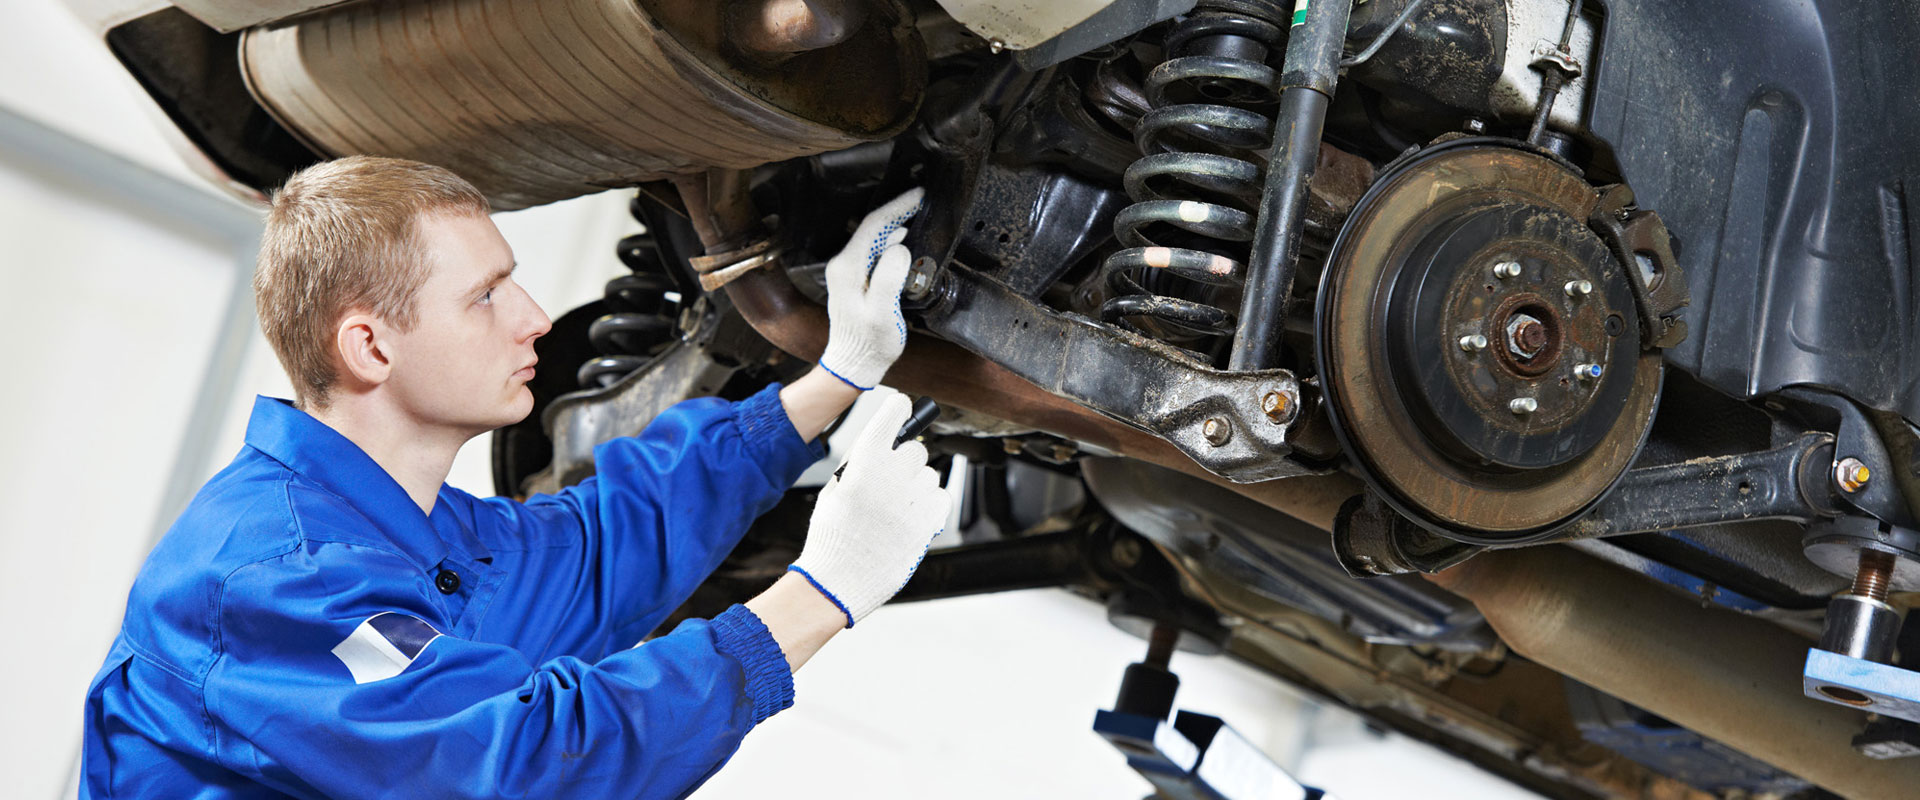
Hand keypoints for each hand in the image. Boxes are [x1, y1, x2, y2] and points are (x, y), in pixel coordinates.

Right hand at [788, 393, 950, 626]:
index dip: (898, 409)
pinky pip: (941, 496)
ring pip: (929, 475)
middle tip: (889, 482)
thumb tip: (883, 445)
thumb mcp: (835, 490)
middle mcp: (893, 474)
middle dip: (904, 462)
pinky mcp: (930, 521)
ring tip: (895, 509)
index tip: (902, 406)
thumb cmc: (833, 536)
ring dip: (916, 486)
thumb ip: (860, 463)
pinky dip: (930, 504)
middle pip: (916, 449)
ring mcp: (914, 498)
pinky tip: (910, 518)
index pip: (892, 415)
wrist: (839, 580)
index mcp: (865, 461)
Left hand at [818, 188, 923, 390]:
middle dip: (899, 211)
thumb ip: (889, 278)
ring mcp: (848, 273)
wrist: (853, 364)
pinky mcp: (855, 281)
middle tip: (923, 200)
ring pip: (874, 238)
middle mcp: (844, 265)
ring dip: (896, 225)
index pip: (875, 225)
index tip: (919, 195)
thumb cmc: (869, 343)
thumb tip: (900, 249)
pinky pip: (875, 252)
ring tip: (919, 216)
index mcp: (848, 268)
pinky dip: (892, 242)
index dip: (899, 207)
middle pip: (873, 227)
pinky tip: (906, 243)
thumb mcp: (882, 312)